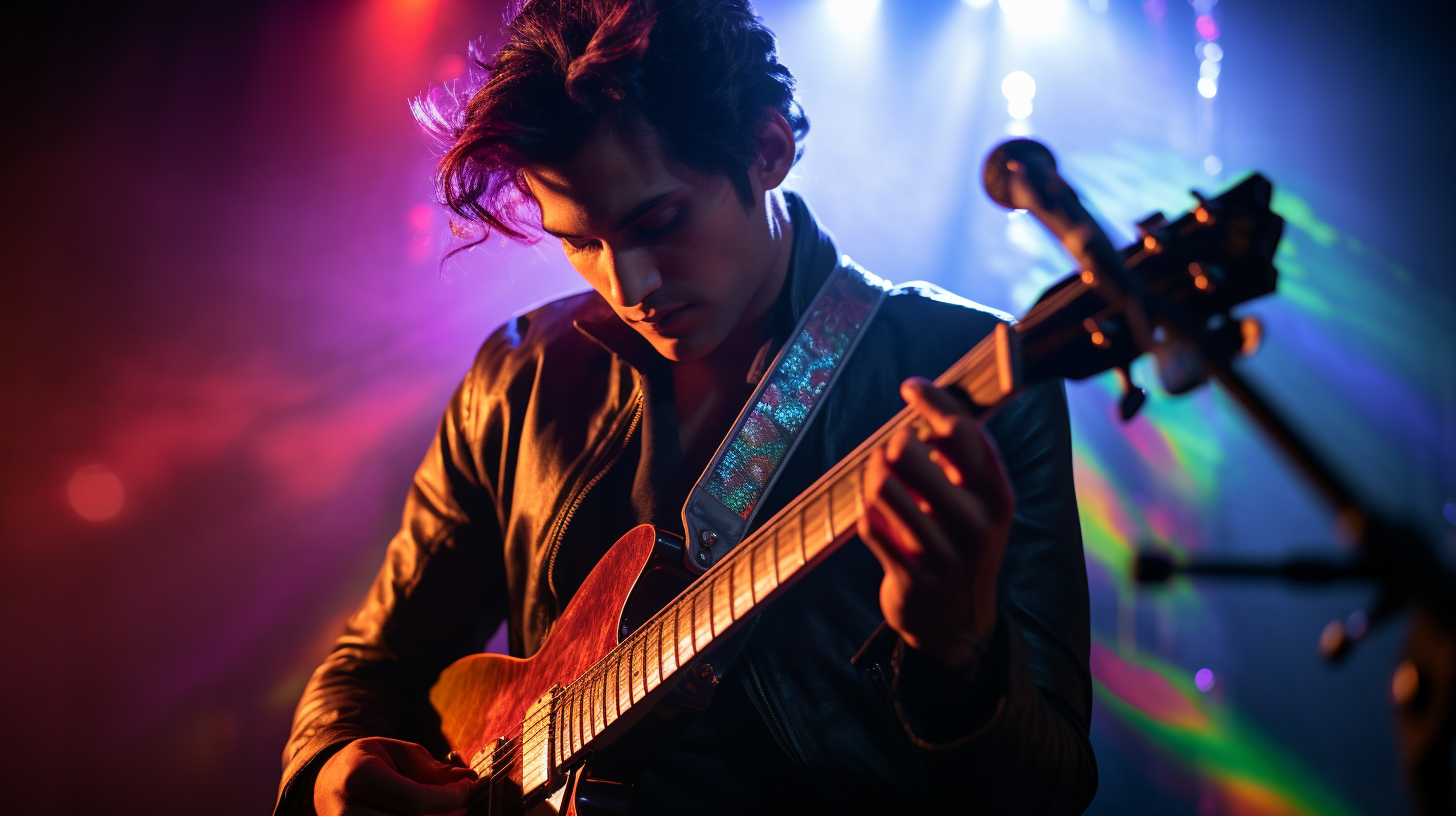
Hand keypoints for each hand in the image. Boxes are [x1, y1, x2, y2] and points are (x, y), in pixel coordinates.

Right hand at [315, 737, 472, 815]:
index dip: (450, 798)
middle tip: (462, 806)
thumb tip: (469, 779)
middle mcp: (348, 812)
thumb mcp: (398, 753)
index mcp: (359, 777)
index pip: (416, 800)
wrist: (326, 783)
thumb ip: (433, 768)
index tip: (467, 788)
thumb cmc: (368, 763)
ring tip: (446, 813)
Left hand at [857, 377, 1014, 669]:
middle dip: (893, 445)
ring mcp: (943, 555)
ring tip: (880, 482)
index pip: (962, 432)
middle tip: (892, 455)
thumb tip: (930, 401)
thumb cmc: (962, 544)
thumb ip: (963, 457)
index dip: (934, 401)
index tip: (911, 387)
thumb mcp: (979, 503)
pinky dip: (867, 514)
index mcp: (998, 497)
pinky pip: (869, 524)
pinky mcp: (911, 578)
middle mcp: (977, 524)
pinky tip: (878, 518)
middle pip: (910, 451)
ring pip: (881, 486)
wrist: (957, 625)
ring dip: (873, 477)